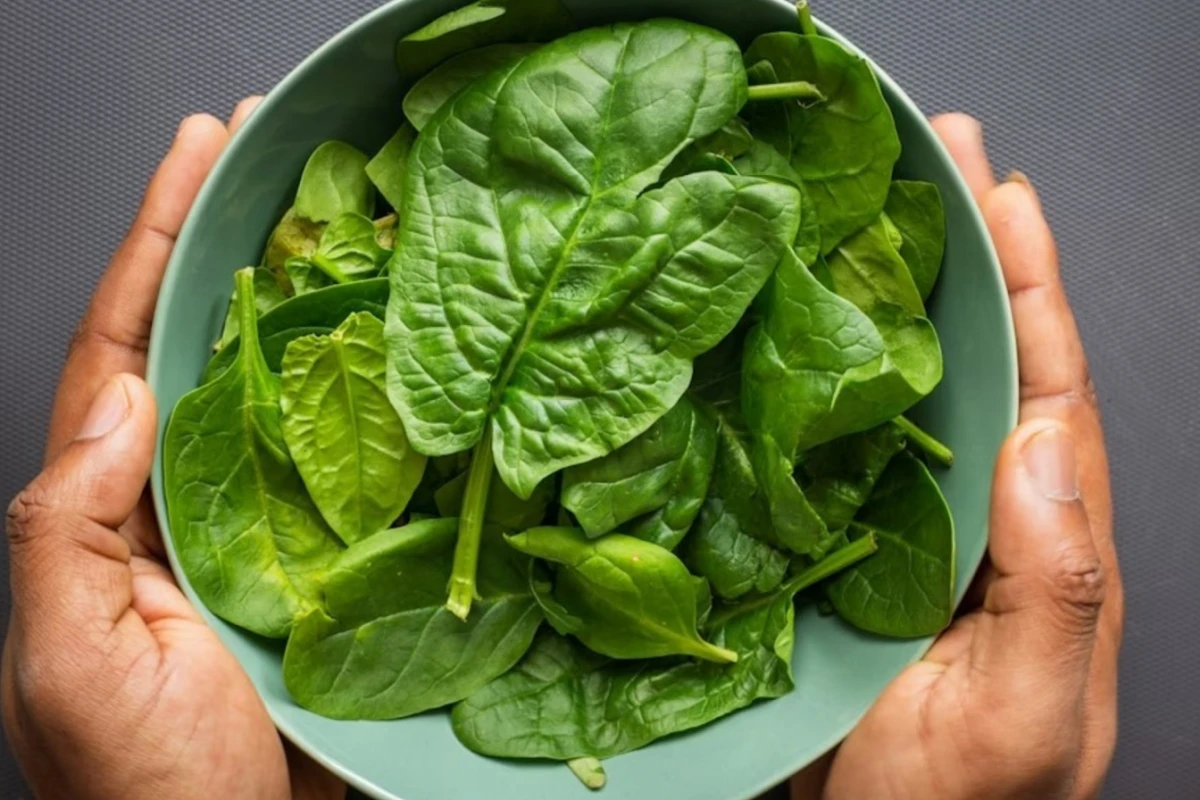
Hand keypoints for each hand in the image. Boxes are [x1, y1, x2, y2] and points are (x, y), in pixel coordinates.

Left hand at [2, 99, 344, 799]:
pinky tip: (403, 351)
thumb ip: (63, 531)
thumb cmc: (144, 788)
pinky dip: (371, 399)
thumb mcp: (67, 662)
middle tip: (273, 156)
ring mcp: (260, 527)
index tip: (197, 155)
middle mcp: (182, 500)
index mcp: (108, 510)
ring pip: (283, 393)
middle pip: (205, 345)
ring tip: (345, 222)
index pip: (124, 349)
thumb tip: (120, 401)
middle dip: (228, 244)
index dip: (155, 244)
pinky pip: (348, 463)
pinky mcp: (326, 561)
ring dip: (309, 306)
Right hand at [792, 115, 1121, 799]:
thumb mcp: (1032, 718)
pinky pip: (824, 444)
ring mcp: (898, 525)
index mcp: (1041, 543)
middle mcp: (974, 515)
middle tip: (933, 152)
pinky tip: (784, 322)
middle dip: (962, 253)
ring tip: (862, 206)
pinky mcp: (827, 545)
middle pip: (976, 361)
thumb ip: (1062, 591)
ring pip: (900, 388)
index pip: (1048, 388)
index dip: (1028, 286)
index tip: (999, 192)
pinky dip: (811, 376)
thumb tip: (1044, 446)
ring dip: (886, 295)